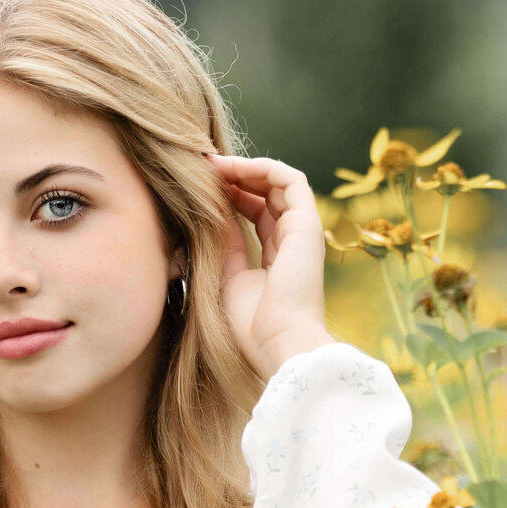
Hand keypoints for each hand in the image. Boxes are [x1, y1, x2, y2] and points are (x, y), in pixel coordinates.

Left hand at [205, 152, 337, 380]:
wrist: (276, 343)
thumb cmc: (249, 325)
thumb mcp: (226, 276)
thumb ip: (224, 243)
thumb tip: (211, 212)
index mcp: (276, 257)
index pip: (254, 213)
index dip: (228, 195)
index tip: (198, 187)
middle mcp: (292, 241)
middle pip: (265, 194)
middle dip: (233, 177)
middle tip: (202, 167)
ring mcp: (302, 231)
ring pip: (278, 182)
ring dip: (245, 167)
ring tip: (213, 164)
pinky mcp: (308, 223)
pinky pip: (290, 180)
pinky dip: (262, 167)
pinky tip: (233, 168)